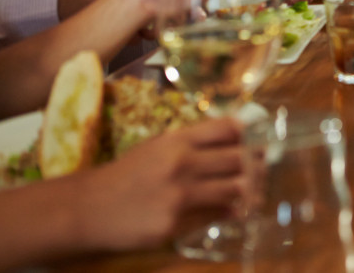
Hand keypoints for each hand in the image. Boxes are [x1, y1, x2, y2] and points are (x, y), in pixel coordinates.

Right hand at [77, 117, 243, 250]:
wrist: (88, 208)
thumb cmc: (128, 173)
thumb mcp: (158, 147)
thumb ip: (194, 142)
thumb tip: (237, 137)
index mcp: (177, 140)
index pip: (228, 128)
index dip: (249, 132)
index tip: (259, 137)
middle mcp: (182, 164)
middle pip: (239, 158)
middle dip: (257, 162)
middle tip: (264, 165)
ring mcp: (179, 196)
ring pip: (235, 189)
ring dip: (250, 189)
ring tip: (256, 189)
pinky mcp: (175, 225)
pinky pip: (215, 216)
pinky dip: (229, 211)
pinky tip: (233, 209)